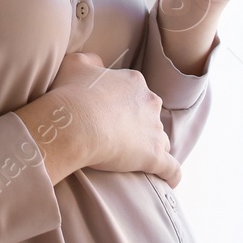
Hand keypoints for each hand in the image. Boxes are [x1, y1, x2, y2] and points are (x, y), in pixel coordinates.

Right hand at [23, 51, 180, 187]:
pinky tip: (169, 182)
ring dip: (152, 147)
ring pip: (161, 140)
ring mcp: (154, 130)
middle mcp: (150, 102)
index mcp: (134, 82)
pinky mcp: (155, 156)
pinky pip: (172, 168)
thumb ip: (89, 61)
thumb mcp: (74, 64)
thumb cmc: (71, 94)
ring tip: (136, 160)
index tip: (109, 115)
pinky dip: (171, 174)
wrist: (75, 124)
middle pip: (151, 116)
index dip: (124, 105)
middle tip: (119, 137)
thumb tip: (97, 64)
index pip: (136, 93)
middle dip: (140, 125)